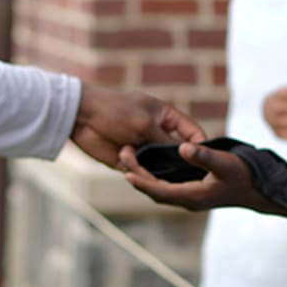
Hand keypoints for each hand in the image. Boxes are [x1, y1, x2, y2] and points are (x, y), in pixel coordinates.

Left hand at [71, 84, 205, 167]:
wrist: (82, 116)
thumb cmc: (115, 110)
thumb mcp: (145, 123)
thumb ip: (166, 141)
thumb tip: (185, 157)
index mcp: (167, 117)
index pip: (192, 133)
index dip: (200, 146)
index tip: (204, 160)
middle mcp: (158, 133)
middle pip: (176, 154)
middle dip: (177, 163)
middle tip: (183, 176)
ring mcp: (145, 148)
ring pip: (160, 167)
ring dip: (154, 167)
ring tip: (140, 160)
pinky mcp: (130, 161)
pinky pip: (142, 172)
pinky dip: (138, 171)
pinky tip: (126, 158)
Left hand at [117, 140, 282, 214]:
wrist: (259, 189)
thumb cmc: (244, 176)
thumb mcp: (224, 162)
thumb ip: (203, 156)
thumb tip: (181, 147)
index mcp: (192, 195)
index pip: (160, 191)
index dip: (143, 182)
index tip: (126, 172)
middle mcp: (188, 199)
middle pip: (156, 190)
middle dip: (138, 176)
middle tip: (123, 156)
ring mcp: (190, 196)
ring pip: (160, 189)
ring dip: (145, 176)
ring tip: (130, 157)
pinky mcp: (194, 190)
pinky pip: (168, 186)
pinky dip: (156, 176)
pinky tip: (149, 163)